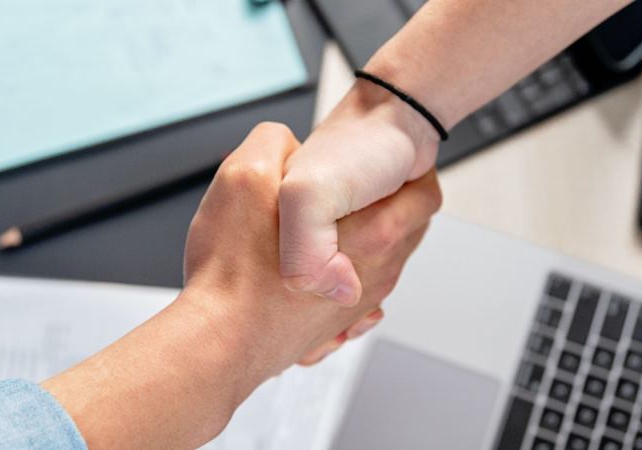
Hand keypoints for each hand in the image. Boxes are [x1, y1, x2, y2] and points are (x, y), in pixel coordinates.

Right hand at [184, 121, 441, 368]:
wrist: (218, 343)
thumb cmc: (233, 272)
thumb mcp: (245, 177)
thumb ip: (273, 144)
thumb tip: (287, 143)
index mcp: (372, 232)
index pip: (423, 194)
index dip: (407, 172)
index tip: (386, 166)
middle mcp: (374, 272)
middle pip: (408, 231)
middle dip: (390, 209)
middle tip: (363, 192)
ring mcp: (356, 304)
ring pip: (382, 264)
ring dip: (365, 245)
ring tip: (335, 229)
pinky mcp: (335, 326)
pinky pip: (357, 297)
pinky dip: (346, 281)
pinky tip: (321, 270)